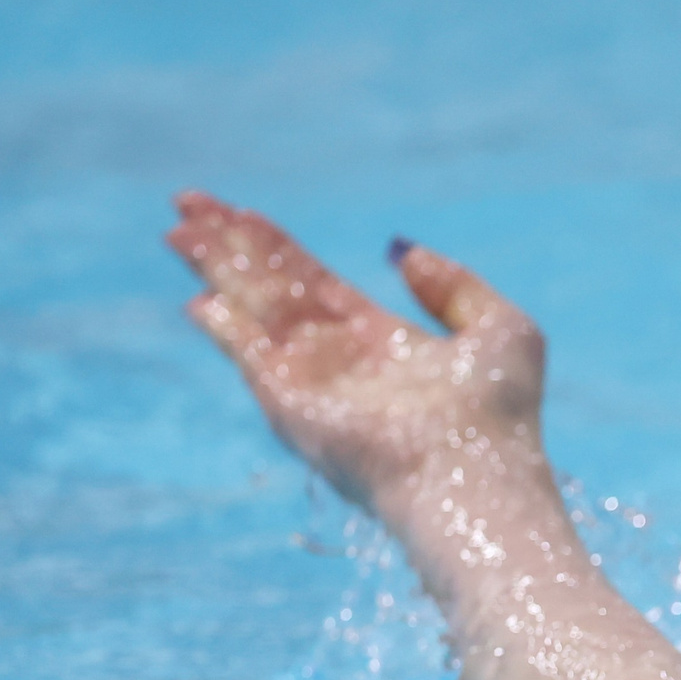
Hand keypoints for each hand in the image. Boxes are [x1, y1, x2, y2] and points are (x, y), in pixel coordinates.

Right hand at [165, 191, 545, 509]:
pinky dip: (225, 328)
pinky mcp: (291, 406)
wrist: (479, 476)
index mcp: (384, 345)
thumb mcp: (502, 330)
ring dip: (217, 271)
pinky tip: (200, 299)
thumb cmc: (500, 416)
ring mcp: (312, 385)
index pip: (316, 285)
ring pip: (254, 314)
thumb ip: (456, 286)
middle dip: (230, 248)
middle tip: (187, 203)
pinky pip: (250, 357)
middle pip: (273, 292)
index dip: (276, 246)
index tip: (238, 210)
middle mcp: (341, 365)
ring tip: (178, 232)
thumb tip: (401, 253)